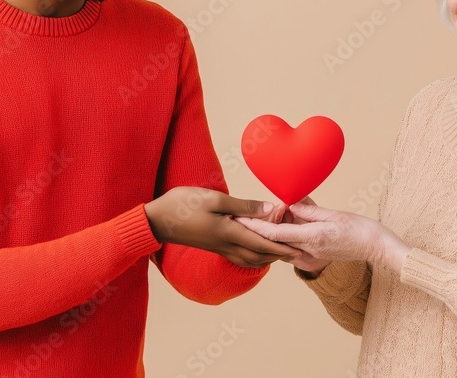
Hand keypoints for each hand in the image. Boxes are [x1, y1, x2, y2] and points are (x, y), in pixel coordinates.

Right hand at [144, 187, 298, 267]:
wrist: (157, 221)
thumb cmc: (184, 205)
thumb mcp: (215, 199)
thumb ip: (243, 206)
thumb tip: (269, 210)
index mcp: (229, 233)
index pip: (262, 242)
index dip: (282, 246)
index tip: (298, 248)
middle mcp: (227, 244)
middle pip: (259, 255)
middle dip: (279, 254)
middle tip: (297, 252)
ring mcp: (219, 247)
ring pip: (250, 258)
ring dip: (268, 257)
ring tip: (282, 253)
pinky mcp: (214, 246)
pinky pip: (240, 256)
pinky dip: (254, 256)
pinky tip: (256, 251)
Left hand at [236, 202, 409, 273]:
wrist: (376, 247)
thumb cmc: (359, 228)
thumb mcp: (332, 214)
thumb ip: (308, 210)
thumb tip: (288, 204)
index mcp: (311, 239)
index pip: (275, 234)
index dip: (255, 226)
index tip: (239, 218)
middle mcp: (308, 253)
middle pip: (274, 242)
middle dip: (257, 229)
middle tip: (240, 216)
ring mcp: (310, 260)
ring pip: (280, 247)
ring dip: (269, 234)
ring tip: (253, 219)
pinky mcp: (313, 261)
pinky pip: (290, 250)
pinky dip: (281, 240)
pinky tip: (277, 227)